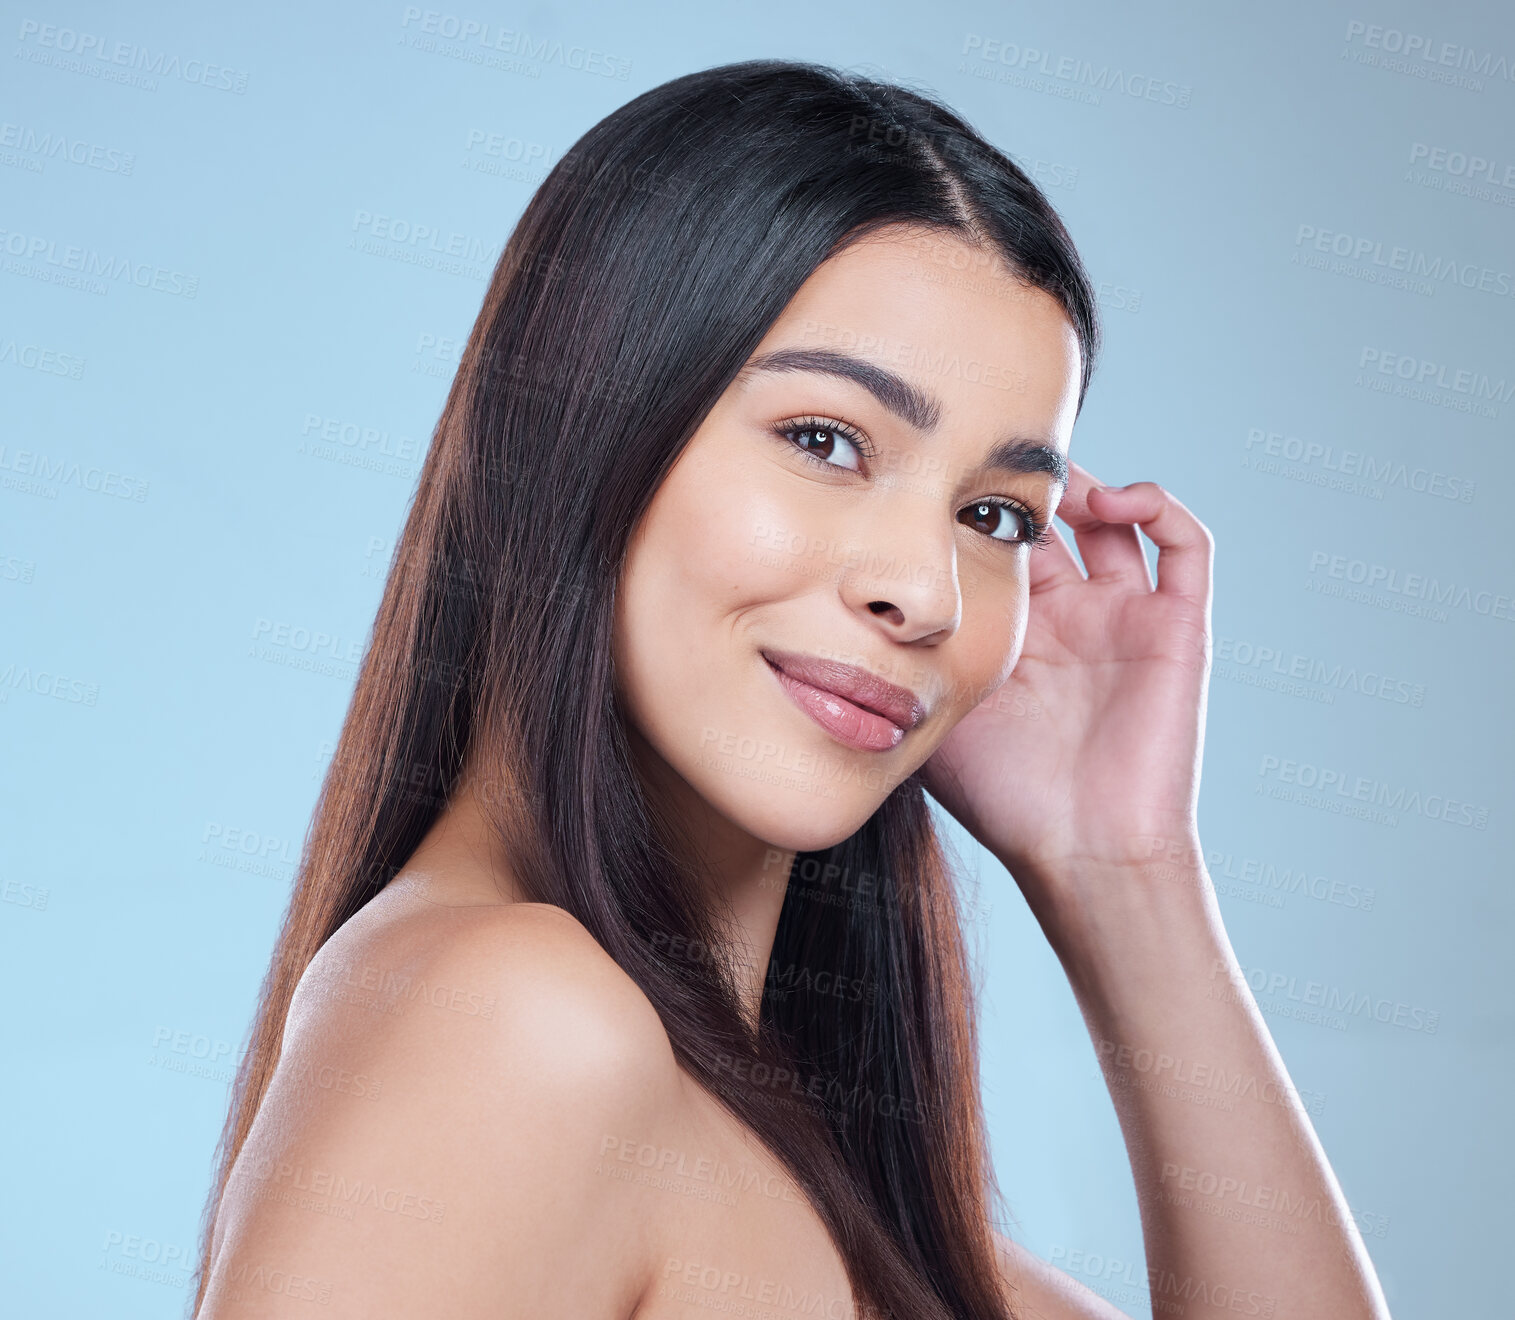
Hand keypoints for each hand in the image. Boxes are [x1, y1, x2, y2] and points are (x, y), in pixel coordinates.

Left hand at [921, 459, 1213, 893]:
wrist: (1083, 851)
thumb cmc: (1004, 797)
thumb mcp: (931, 710)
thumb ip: (898, 659)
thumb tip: (828, 614)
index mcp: (1016, 630)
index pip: (998, 542)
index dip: (975, 505)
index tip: (939, 474)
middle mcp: (1072, 615)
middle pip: (1055, 519)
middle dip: (1029, 484)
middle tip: (995, 456)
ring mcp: (1125, 617)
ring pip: (1118, 519)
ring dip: (1091, 485)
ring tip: (1055, 477)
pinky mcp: (1177, 627)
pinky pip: (1186, 545)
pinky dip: (1158, 506)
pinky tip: (1114, 502)